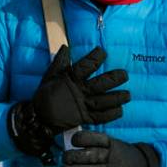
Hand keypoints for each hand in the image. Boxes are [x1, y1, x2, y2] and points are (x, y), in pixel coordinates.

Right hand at [9, 46, 129, 156]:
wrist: (39, 117)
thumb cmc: (45, 95)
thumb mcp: (50, 76)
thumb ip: (59, 62)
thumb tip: (66, 47)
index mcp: (71, 80)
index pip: (86, 66)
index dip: (96, 57)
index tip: (103, 52)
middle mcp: (79, 92)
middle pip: (101, 84)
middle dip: (115, 79)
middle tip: (124, 75)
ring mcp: (83, 106)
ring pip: (105, 101)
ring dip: (118, 97)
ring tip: (127, 95)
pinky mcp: (84, 118)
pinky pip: (101, 117)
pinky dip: (112, 114)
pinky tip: (120, 110)